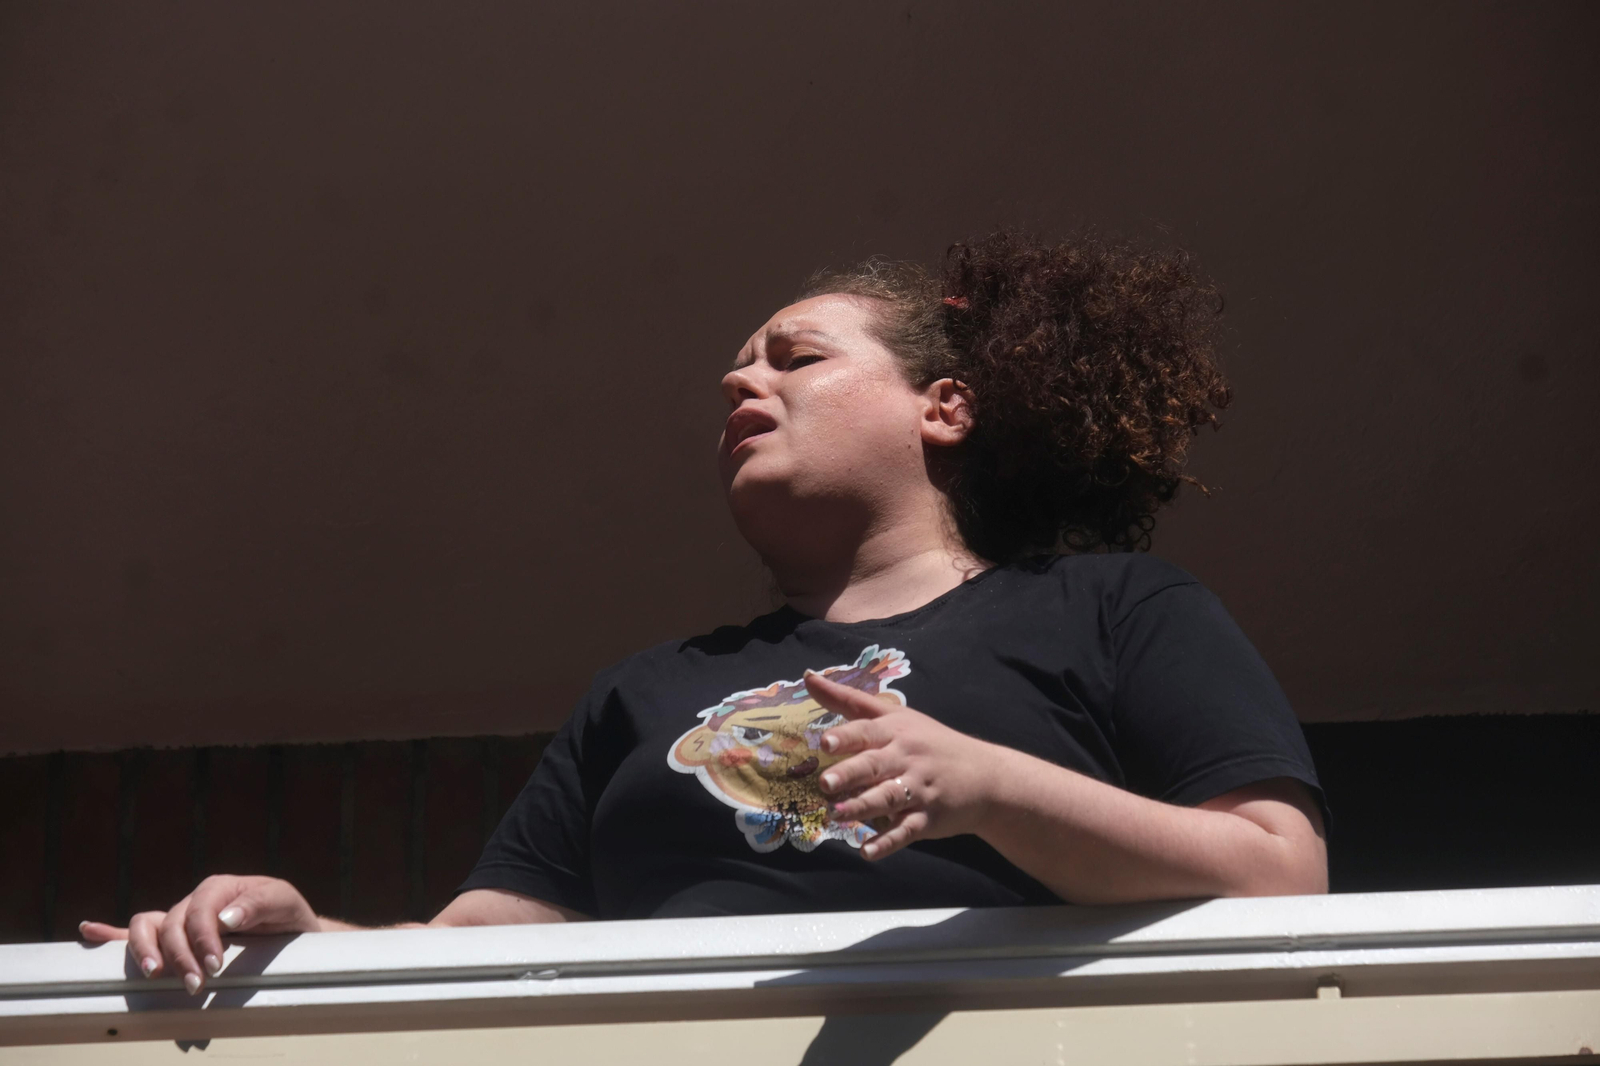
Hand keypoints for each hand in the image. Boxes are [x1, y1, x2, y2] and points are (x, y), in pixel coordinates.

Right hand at [78, 875, 320, 994]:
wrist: (289, 929)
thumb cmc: (287, 914)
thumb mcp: (283, 902)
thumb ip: (259, 904)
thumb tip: (227, 917)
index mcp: (218, 888)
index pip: (198, 910)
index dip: (202, 938)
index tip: (213, 966)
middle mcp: (194, 902)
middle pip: (170, 924)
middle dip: (179, 957)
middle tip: (194, 986)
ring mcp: (180, 919)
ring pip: (147, 927)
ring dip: (144, 951)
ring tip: (152, 973)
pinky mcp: (173, 938)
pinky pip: (136, 931)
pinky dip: (110, 932)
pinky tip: (90, 931)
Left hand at [804, 669, 1002, 860]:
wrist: (985, 776)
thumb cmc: (929, 741)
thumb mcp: (894, 715)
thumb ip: (849, 700)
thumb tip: (808, 676)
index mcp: (894, 732)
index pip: (867, 731)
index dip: (846, 737)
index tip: (824, 742)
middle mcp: (905, 758)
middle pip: (875, 765)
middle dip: (851, 773)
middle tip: (826, 783)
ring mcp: (918, 789)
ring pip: (888, 798)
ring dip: (862, 807)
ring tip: (836, 815)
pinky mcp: (928, 818)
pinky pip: (906, 831)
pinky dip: (888, 842)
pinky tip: (867, 852)